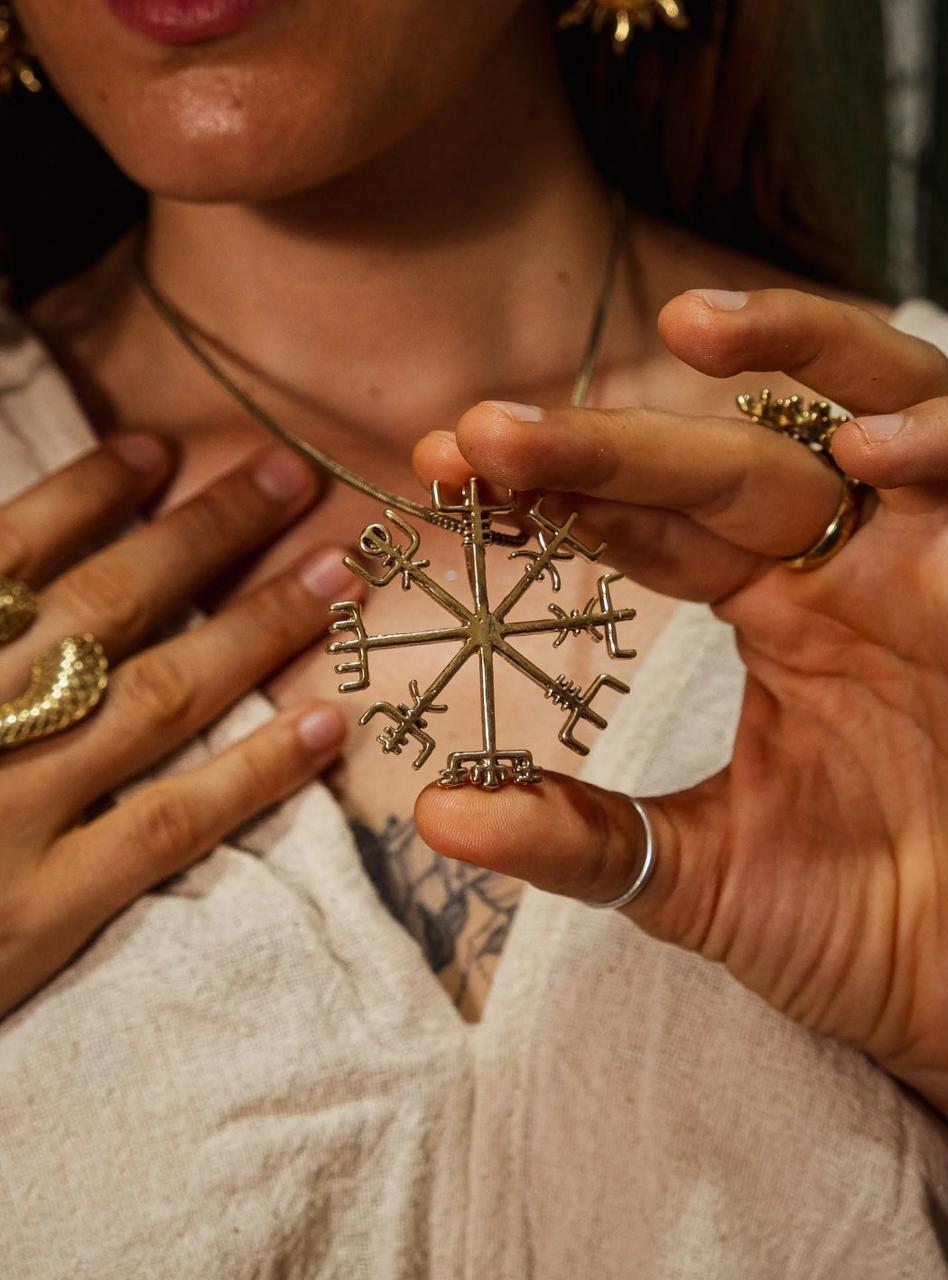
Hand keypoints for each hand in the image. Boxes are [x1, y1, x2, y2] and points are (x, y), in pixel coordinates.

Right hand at [0, 437, 358, 1016]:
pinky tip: (322, 726)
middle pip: (108, 606)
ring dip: (256, 630)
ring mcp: (9, 812)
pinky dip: (253, 773)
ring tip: (335, 578)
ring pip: (158, 699)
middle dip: (206, 534)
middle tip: (291, 479)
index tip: (157, 451)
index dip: (86, 493)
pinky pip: (167, 825)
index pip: (9, 555)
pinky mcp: (43, 908)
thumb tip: (24, 573)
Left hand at [412, 289, 947, 1137]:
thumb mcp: (694, 876)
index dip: (555, 490)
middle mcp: (845, 566)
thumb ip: (576, 835)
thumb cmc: (856, 928)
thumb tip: (435, 810)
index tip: (446, 470)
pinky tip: (865, 449)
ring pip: (879, 402)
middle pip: (726, 457)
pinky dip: (939, 446)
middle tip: (488, 434)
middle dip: (609, 439)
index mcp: (771, 608)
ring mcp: (932, 566)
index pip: (649, 520)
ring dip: (802, 347)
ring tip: (690, 330)